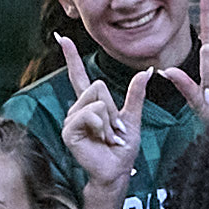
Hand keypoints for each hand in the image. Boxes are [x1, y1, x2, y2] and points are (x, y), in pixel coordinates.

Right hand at [53, 38, 138, 191]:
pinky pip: (90, 114)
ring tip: (108, 137)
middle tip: (114, 130)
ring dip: (109, 121)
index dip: (71, 56)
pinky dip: (103, 126)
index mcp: (90, 104)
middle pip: (97, 86)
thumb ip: (136, 94)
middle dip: (113, 109)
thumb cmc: (123, 148)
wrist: (118, 171)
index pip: (79, 75)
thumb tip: (147, 71)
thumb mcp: (133, 117)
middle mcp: (77, 109)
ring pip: (96, 101)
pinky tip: (102, 139)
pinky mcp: (69, 131)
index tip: (62, 37)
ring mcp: (71, 120)